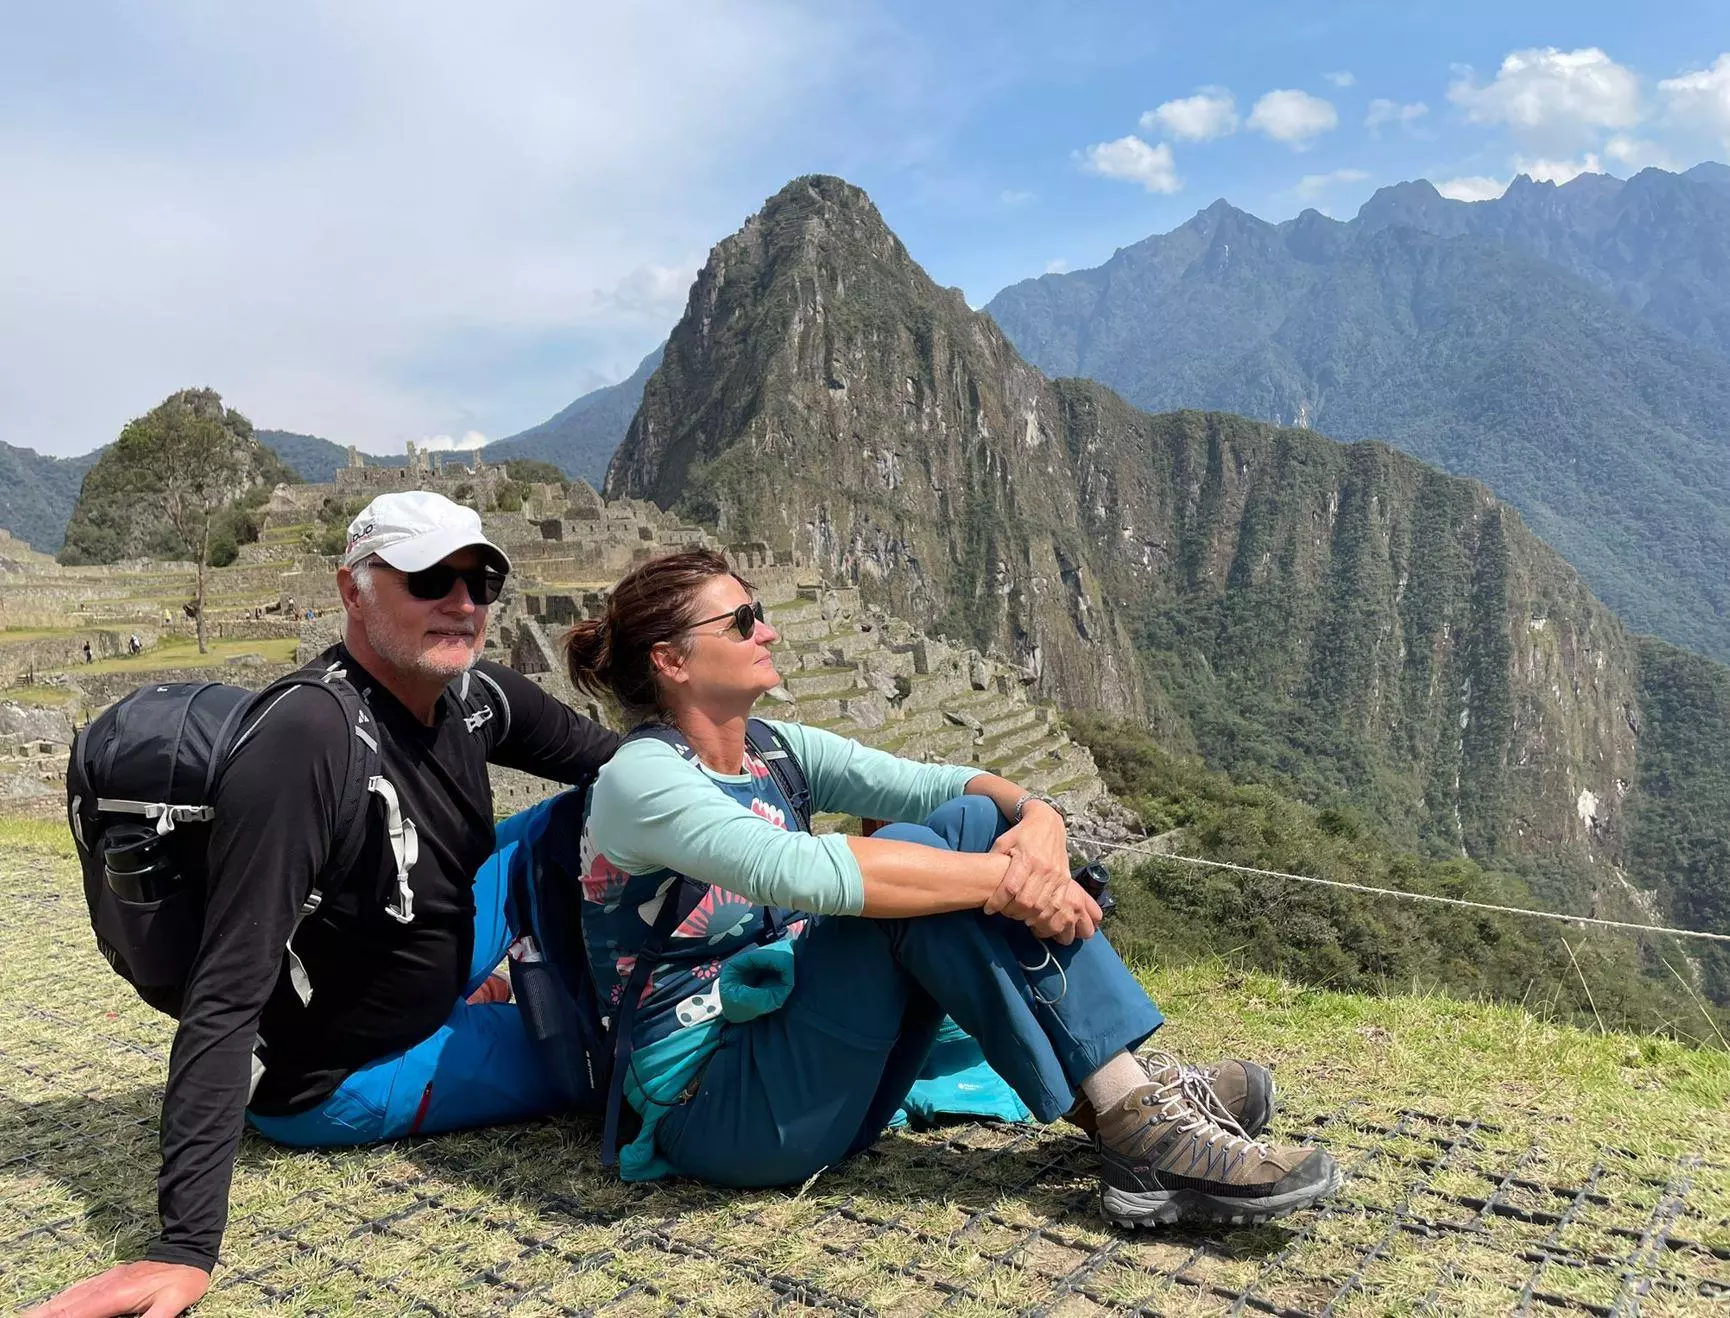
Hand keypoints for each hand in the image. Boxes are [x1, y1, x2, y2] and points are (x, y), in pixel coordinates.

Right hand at [24, 1260, 209, 1317]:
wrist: (188, 1252)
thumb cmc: (182, 1281)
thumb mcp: (172, 1304)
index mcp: (116, 1295)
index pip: (76, 1314)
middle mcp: (104, 1286)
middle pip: (64, 1306)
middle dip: (43, 1316)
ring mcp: (104, 1280)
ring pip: (67, 1297)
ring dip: (47, 1309)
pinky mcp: (108, 1277)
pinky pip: (77, 1290)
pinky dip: (60, 1301)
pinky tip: (52, 1306)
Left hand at [985, 801, 1098, 942]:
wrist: (1048, 823)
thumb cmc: (1021, 833)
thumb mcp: (1003, 841)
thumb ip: (993, 859)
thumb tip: (980, 878)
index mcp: (1026, 858)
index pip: (1010, 888)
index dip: (997, 902)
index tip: (988, 909)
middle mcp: (1043, 868)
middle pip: (1026, 901)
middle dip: (1011, 912)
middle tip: (1002, 912)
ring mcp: (1056, 875)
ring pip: (1041, 906)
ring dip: (1027, 916)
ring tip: (1016, 915)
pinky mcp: (1065, 879)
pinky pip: (1057, 904)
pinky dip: (1045, 915)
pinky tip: (1034, 916)